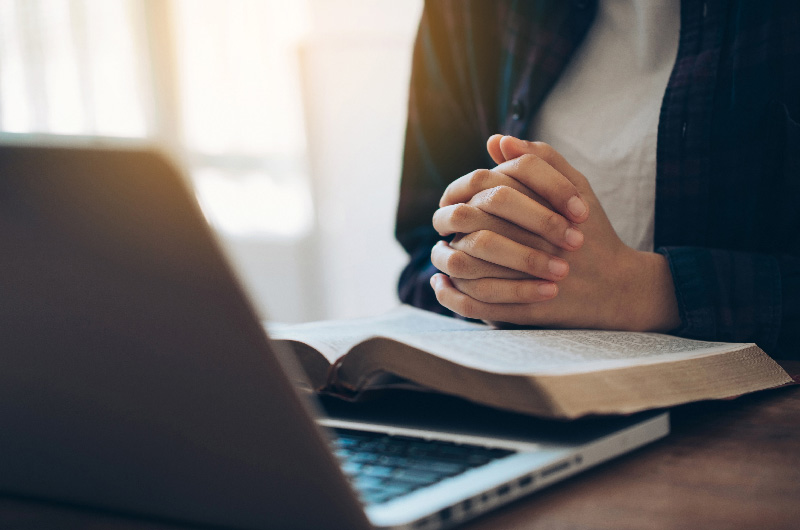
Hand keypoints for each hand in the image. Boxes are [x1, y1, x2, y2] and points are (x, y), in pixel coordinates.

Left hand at [431, 136, 680, 331]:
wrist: (615, 286)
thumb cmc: (593, 231)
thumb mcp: (577, 187)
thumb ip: (540, 160)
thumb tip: (496, 139)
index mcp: (541, 209)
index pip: (486, 188)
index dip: (464, 190)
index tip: (455, 197)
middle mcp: (530, 244)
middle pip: (471, 222)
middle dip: (450, 220)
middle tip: (443, 222)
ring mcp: (525, 280)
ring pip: (464, 263)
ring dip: (444, 257)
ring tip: (439, 251)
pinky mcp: (520, 311)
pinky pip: (472, 303)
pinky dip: (450, 294)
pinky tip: (442, 284)